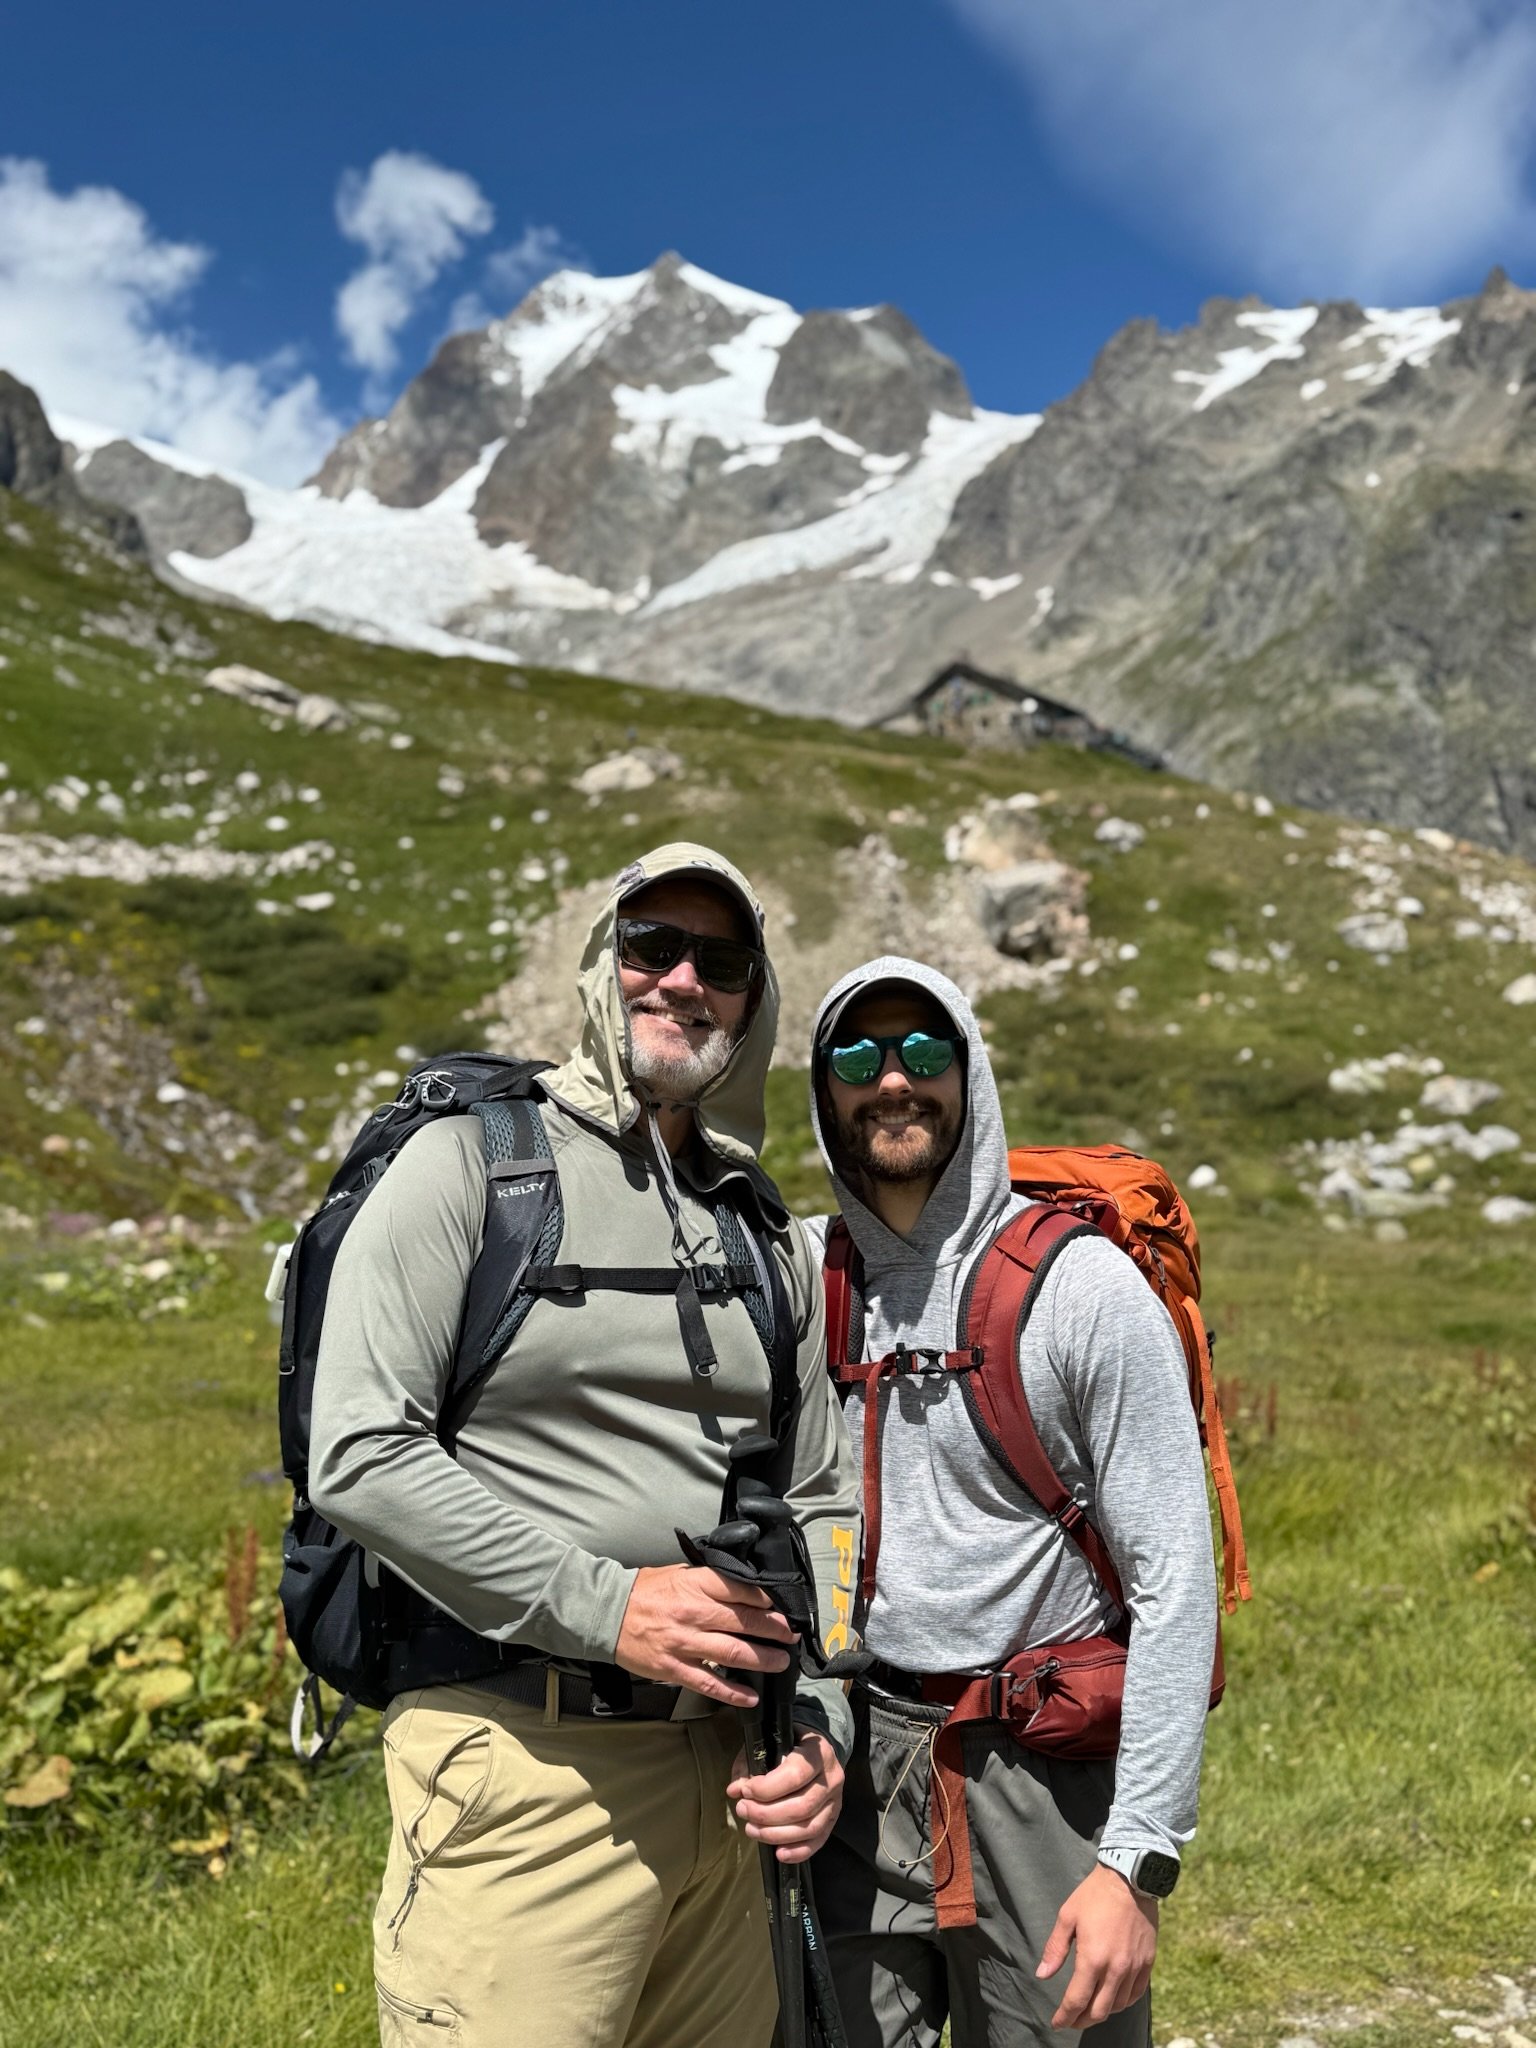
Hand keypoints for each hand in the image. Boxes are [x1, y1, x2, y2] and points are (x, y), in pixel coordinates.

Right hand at [615, 1565, 796, 1707]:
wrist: (608, 1613)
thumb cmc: (645, 1591)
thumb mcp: (679, 1573)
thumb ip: (710, 1580)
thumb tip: (743, 1587)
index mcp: (697, 1585)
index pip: (743, 1591)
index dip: (769, 1601)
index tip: (785, 1609)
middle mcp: (694, 1613)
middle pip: (745, 1622)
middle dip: (774, 1630)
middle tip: (791, 1636)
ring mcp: (685, 1643)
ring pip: (733, 1653)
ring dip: (763, 1659)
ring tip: (781, 1662)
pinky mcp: (674, 1668)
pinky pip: (710, 1683)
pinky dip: (733, 1692)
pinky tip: (751, 1697)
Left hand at [728, 1729, 844, 1863]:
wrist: (817, 1752)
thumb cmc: (789, 1746)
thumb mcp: (768, 1746)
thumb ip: (749, 1766)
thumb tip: (734, 1790)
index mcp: (818, 1753)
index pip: (795, 1775)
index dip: (767, 1788)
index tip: (745, 1791)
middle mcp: (832, 1778)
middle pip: (801, 1806)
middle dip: (766, 1814)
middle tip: (742, 1810)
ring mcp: (835, 1801)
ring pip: (809, 1827)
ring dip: (776, 1834)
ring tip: (751, 1829)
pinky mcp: (833, 1820)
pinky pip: (818, 1840)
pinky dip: (798, 1851)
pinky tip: (779, 1853)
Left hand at [1036, 1863, 1157, 2029]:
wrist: (1130, 1878)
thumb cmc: (1094, 1895)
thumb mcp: (1067, 1917)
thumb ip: (1055, 1950)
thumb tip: (1042, 1975)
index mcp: (1093, 1958)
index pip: (1077, 2000)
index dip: (1065, 2016)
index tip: (1057, 2023)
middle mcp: (1116, 1969)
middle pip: (1098, 2011)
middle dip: (1081, 2021)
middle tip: (1071, 2020)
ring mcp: (1134, 1967)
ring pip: (1117, 2006)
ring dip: (1101, 2013)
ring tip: (1089, 2010)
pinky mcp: (1148, 1962)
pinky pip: (1135, 1994)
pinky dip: (1121, 2002)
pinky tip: (1112, 1999)